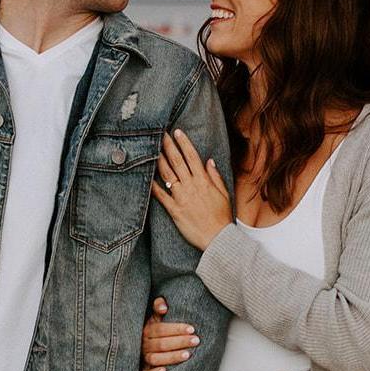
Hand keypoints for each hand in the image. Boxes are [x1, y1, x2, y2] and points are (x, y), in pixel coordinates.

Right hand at [140, 295, 199, 370]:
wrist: (136, 344)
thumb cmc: (152, 329)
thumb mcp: (153, 316)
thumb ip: (158, 306)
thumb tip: (164, 307)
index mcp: (146, 330)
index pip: (161, 329)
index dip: (176, 329)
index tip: (192, 329)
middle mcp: (143, 344)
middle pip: (161, 344)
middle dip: (179, 342)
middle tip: (196, 341)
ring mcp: (142, 357)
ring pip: (155, 358)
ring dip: (171, 357)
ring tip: (187, 355)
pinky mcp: (141, 370)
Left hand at [150, 128, 231, 250]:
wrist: (217, 238)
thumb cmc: (222, 217)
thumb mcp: (224, 194)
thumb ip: (215, 176)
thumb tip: (209, 161)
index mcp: (204, 181)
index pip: (192, 156)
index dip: (183, 143)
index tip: (177, 132)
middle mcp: (191, 186)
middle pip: (177, 161)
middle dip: (168, 146)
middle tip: (160, 134)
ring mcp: (181, 197)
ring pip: (167, 174)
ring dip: (159, 160)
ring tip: (152, 149)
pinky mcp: (174, 210)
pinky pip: (161, 195)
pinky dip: (152, 186)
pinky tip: (146, 176)